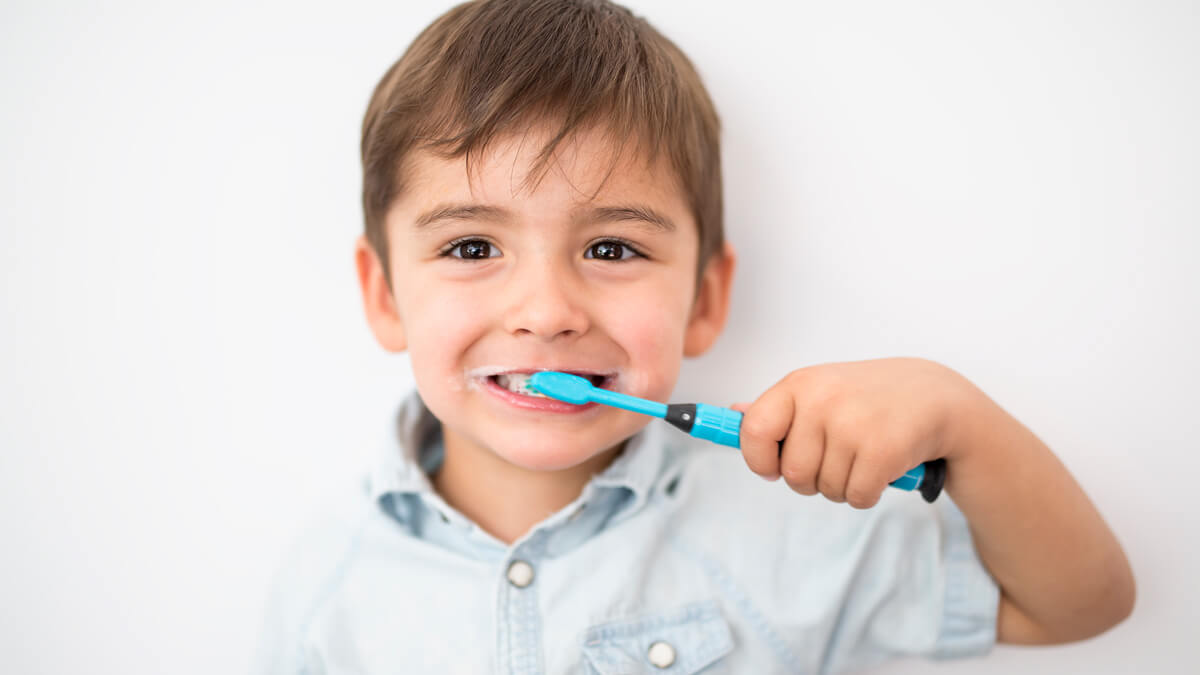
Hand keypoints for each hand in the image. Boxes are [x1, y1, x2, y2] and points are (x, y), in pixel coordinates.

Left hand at [731, 357, 977, 508]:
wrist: (935, 396)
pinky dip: (867, 494)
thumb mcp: (821, 389)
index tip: (772, 468)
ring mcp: (853, 425)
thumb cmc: (868, 397)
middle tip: (836, 459)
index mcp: (800, 384)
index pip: (754, 430)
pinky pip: (856, 497)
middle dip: (812, 480)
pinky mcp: (882, 450)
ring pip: (825, 489)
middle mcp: (822, 401)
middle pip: (793, 474)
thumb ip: (777, 407)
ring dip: (842, 486)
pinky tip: (881, 469)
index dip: (759, 459)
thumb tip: (732, 415)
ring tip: (862, 457)